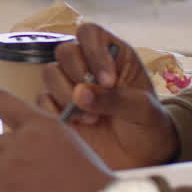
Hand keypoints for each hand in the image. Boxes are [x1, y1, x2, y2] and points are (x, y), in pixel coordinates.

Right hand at [38, 23, 178, 169]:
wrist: (141, 157)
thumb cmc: (148, 126)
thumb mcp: (143, 111)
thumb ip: (116, 99)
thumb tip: (80, 93)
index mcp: (113, 56)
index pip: (90, 33)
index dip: (93, 50)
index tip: (108, 80)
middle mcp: (88, 66)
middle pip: (65, 51)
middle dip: (77, 74)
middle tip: (94, 98)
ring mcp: (70, 86)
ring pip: (50, 73)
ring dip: (67, 94)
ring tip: (92, 117)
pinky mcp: (57, 108)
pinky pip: (42, 100)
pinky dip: (57, 111)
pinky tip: (80, 124)